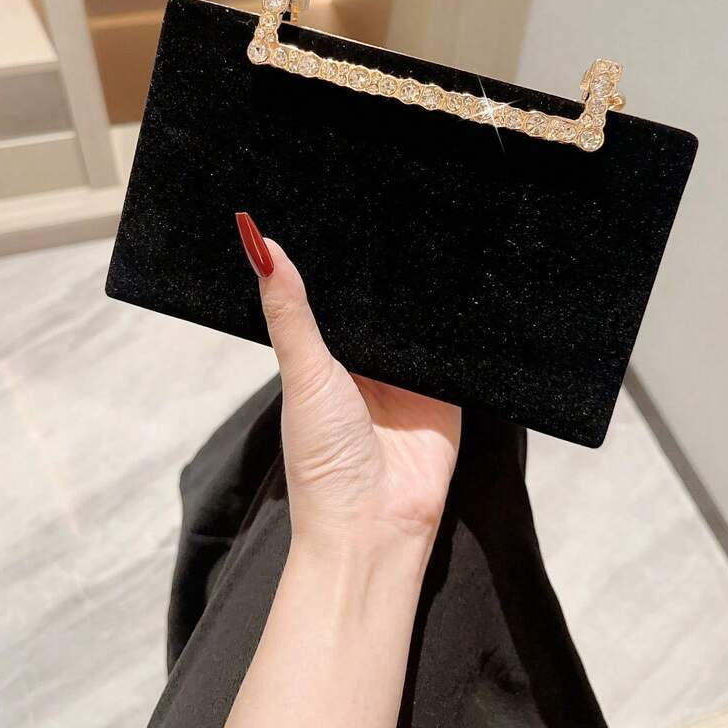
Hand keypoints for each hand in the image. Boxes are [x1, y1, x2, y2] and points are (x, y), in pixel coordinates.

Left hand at [235, 213, 460, 556]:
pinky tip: (469, 287)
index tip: (342, 200)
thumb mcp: (303, 374)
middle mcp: (368, 362)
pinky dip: (461, 328)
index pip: (335, 292)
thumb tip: (257, 242)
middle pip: (381, 303)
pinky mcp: (449, 391)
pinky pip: (457, 350)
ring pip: (421, 321)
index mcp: (326, 355)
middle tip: (401, 203)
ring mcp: (410, 376)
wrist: (376, 527)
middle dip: (388, 270)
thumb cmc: (323, 462)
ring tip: (437, 228)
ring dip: (426, 295)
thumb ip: (290, 311)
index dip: (340, 256)